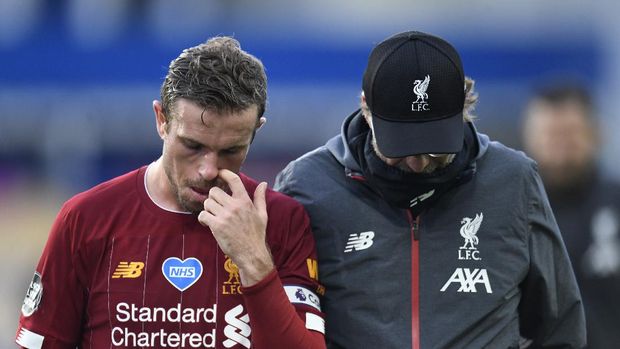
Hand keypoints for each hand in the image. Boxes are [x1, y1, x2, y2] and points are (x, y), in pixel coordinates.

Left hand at [198, 169, 273, 285]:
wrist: (252, 254)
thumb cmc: (257, 235)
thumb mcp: (262, 214)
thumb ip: (260, 198)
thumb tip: (263, 184)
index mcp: (245, 201)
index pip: (233, 180)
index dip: (224, 173)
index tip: (219, 173)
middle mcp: (235, 206)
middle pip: (214, 191)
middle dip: (213, 198)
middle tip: (216, 206)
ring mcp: (225, 216)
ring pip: (207, 203)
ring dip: (208, 209)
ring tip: (213, 216)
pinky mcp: (217, 226)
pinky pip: (203, 215)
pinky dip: (203, 219)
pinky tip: (208, 224)